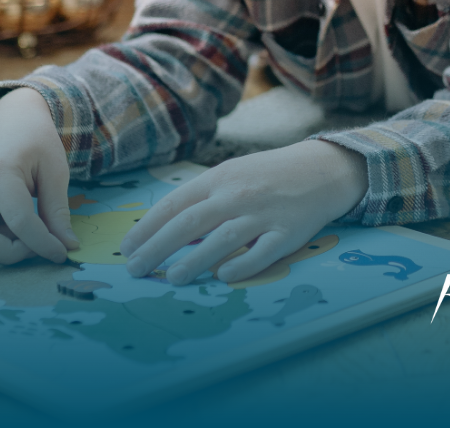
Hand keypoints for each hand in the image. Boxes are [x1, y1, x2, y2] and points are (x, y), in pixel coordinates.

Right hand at [0, 87, 79, 264]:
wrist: (11, 116)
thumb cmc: (37, 139)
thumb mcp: (55, 171)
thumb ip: (57, 211)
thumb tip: (67, 245)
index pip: (20, 223)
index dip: (43, 244)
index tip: (62, 253)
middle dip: (14, 252)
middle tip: (42, 242)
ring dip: (6, 243)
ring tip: (32, 223)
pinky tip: (17, 218)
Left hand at [119, 140, 367, 285]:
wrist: (322, 170)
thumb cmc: (270, 175)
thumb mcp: (233, 175)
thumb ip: (203, 199)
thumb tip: (165, 230)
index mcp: (220, 178)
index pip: (175, 204)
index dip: (148, 227)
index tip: (127, 248)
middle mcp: (239, 194)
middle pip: (191, 223)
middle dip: (158, 247)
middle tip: (136, 269)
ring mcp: (264, 213)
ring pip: (223, 239)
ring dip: (195, 260)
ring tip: (172, 278)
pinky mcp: (288, 232)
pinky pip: (262, 253)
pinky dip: (242, 266)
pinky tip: (225, 277)